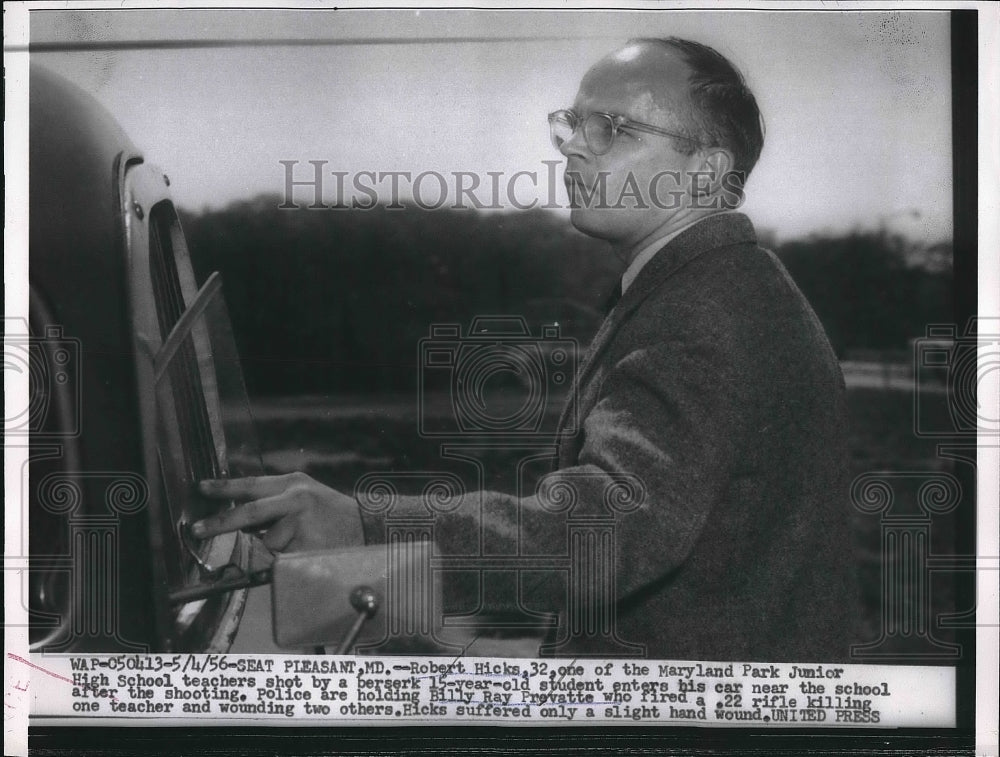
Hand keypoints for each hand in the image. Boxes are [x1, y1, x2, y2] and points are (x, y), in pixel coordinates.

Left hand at [191, 472, 363, 552]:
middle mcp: (296, 499)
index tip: (200, 489)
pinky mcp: (305, 546)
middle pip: (249, 513)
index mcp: (294, 483)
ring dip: (276, 548)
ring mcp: (301, 523)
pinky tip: (308, 551)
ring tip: (303, 542)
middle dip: (219, 523)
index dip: (223, 488)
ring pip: (267, 543)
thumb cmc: (333, 516)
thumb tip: (240, 521)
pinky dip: (288, 560)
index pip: (251, 485)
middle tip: (196, 530)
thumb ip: (276, 502)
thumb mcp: (306, 497)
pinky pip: (281, 559)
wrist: (370, 529)